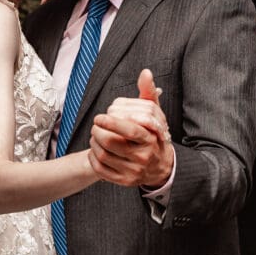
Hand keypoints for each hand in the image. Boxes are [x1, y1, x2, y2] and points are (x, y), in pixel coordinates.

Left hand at [88, 69, 173, 187]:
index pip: (130, 130)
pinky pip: (101, 170)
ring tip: (96, 135)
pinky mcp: (124, 181)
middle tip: (96, 124)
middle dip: (99, 132)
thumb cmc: (154, 136)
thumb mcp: (155, 115)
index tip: (100, 117)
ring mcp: (133, 171)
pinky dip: (93, 158)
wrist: (162, 167)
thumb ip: (148, 94)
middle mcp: (143, 157)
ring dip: (94, 143)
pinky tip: (95, 149)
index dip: (112, 122)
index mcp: (150, 139)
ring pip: (104, 156)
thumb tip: (145, 73)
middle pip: (113, 143)